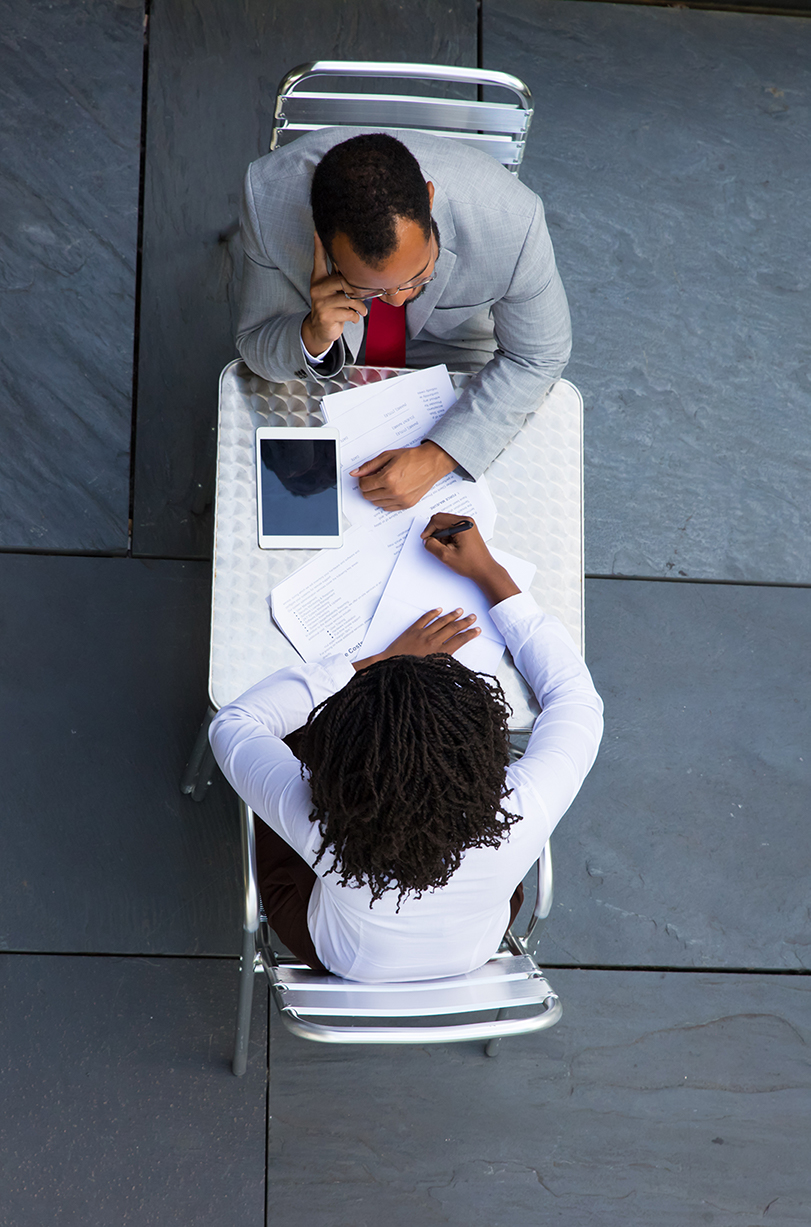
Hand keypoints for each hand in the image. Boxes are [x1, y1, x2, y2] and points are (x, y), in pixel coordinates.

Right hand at [301, 233, 366, 354]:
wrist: (321, 330)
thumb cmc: (333, 306)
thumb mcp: (333, 290)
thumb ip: (341, 276)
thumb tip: (359, 261)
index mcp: (319, 278)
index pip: (319, 258)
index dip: (319, 245)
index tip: (318, 230)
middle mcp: (317, 288)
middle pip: (344, 279)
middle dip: (358, 289)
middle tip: (366, 295)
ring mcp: (320, 302)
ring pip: (349, 297)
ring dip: (360, 306)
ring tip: (362, 310)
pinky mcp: (326, 316)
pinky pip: (349, 312)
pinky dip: (356, 316)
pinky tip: (355, 317)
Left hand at [351, 441, 456, 509]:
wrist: (431, 463)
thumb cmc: (413, 458)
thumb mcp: (388, 456)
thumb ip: (370, 466)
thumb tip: (356, 472)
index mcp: (388, 478)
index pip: (364, 485)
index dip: (363, 479)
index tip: (367, 476)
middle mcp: (394, 491)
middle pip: (368, 496)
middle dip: (368, 487)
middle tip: (374, 479)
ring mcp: (401, 499)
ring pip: (376, 503)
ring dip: (376, 494)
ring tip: (384, 483)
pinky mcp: (407, 504)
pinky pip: (388, 508)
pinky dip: (385, 500)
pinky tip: (390, 491)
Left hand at [352, 608, 479, 669]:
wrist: (391, 666)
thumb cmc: (411, 672)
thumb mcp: (431, 671)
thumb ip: (443, 663)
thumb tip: (453, 659)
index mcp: (439, 653)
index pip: (459, 640)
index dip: (470, 634)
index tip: (477, 630)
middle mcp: (433, 641)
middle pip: (453, 629)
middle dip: (465, 622)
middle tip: (473, 617)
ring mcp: (423, 634)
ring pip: (441, 622)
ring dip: (452, 615)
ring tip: (460, 611)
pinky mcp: (412, 630)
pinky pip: (424, 619)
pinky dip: (432, 613)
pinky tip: (439, 610)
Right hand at [421, 514, 520, 606]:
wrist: (484, 570)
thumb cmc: (472, 564)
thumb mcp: (446, 556)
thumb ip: (432, 546)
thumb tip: (426, 540)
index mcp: (462, 524)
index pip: (438, 519)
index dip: (428, 530)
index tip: (425, 539)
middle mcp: (466, 521)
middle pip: (442, 520)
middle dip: (435, 532)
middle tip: (434, 545)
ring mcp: (468, 525)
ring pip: (446, 525)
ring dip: (441, 535)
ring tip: (446, 548)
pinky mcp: (467, 530)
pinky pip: (452, 529)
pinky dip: (447, 537)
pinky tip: (450, 547)